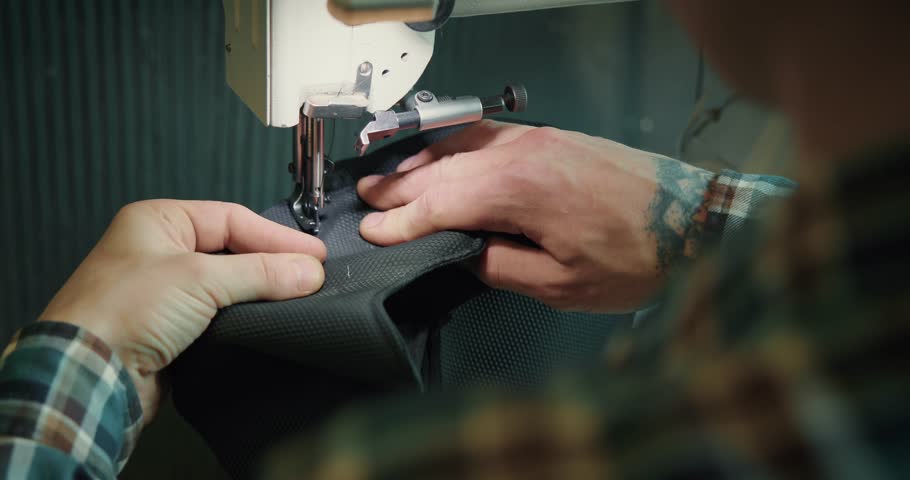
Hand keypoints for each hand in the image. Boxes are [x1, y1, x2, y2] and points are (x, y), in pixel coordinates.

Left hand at [39, 200, 326, 421]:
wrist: (87, 377)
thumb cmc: (124, 311)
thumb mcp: (200, 279)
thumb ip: (261, 272)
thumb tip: (310, 271)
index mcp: (159, 222)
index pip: (233, 220)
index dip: (277, 237)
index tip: (315, 256)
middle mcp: (161, 251)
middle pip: (233, 250)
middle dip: (272, 263)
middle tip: (313, 276)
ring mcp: (165, 292)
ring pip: (229, 285)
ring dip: (261, 292)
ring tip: (300, 297)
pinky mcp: (172, 330)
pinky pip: (220, 315)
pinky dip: (245, 318)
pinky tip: (270, 322)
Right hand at [357, 121, 712, 312]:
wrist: (698, 221)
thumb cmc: (639, 257)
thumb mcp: (561, 284)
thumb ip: (500, 267)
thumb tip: (463, 255)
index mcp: (519, 190)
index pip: (440, 203)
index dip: (401, 221)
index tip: (373, 231)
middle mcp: (523, 154)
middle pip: (443, 168)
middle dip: (400, 187)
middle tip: (366, 198)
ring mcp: (540, 139)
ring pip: (462, 146)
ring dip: (422, 162)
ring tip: (390, 175)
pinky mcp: (555, 137)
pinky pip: (490, 134)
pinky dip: (457, 144)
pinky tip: (445, 152)